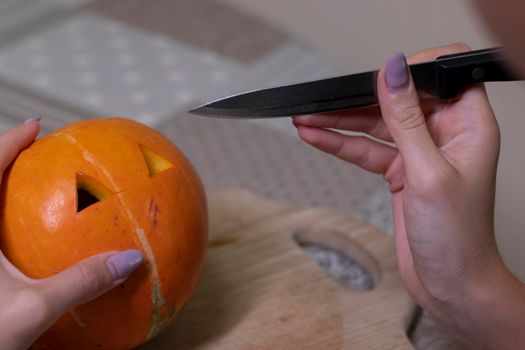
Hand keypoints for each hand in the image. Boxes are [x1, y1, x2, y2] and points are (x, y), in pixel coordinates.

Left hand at [0, 119, 143, 349]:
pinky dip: (9, 228)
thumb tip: (130, 260)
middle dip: (4, 161)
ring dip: (2, 192)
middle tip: (35, 151)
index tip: (36, 124)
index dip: (8, 142)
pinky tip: (31, 242)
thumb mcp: (31, 310)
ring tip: (33, 187)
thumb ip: (82, 282)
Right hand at [293, 43, 524, 347]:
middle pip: (399, 100)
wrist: (450, 285)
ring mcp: (420, 153)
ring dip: (341, 122)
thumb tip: (394, 72)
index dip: (413, 68)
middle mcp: (445, 134)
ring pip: (376, 125)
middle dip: (359, 99)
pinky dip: (341, 144)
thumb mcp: (427, 172)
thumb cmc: (457, 238)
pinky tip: (317, 136)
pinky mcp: (400, 172)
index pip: (443, 75)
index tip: (378, 76)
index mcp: (468, 126)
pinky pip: (367, 150)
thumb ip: (407, 120)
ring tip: (306, 118)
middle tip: (323, 100)